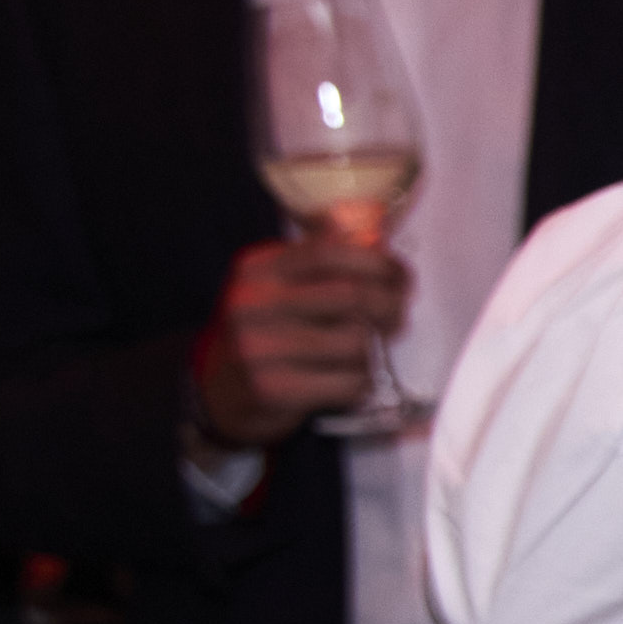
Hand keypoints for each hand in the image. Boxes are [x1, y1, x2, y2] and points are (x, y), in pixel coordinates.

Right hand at [192, 233, 408, 447]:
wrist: (221, 389)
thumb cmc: (267, 330)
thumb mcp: (279, 284)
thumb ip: (320, 259)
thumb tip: (375, 234)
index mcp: (258, 269)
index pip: (329, 252)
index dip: (377, 262)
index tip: (401, 276)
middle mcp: (253, 303)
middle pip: (351, 296)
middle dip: (390, 307)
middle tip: (396, 318)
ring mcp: (259, 348)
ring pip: (355, 342)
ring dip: (374, 352)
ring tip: (365, 354)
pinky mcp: (272, 389)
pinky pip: (348, 382)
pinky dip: (362, 383)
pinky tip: (350, 380)